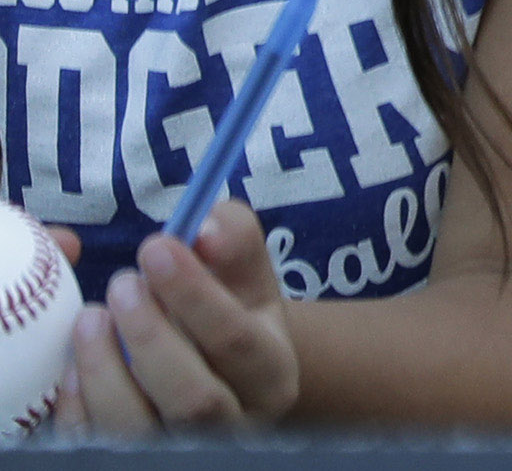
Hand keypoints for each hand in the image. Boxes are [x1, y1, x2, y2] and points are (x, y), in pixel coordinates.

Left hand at [50, 203, 295, 433]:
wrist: (221, 376)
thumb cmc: (231, 314)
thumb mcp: (246, 276)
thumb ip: (234, 239)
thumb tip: (204, 228)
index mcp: (271, 375)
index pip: (236, 341)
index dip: (194, 293)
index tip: (155, 247)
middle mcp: (234, 423)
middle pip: (194, 399)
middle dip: (150, 336)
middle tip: (121, 283)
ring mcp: (182, 449)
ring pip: (140, 429)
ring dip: (106, 370)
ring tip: (91, 318)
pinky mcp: (133, 457)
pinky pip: (95, 441)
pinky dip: (79, 403)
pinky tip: (77, 362)